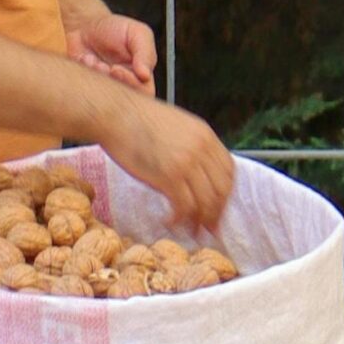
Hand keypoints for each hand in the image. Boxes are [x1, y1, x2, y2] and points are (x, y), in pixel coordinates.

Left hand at [69, 13, 156, 93]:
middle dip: (111, 81)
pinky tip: (85, 58)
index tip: (117, 68)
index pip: (144, 92)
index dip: (131, 84)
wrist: (87, 24)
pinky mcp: (88, 84)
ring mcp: (105, 86)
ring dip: (97, 76)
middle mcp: (124, 83)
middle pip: (124, 97)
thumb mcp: (138, 33)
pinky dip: (84, 71)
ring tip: (93, 60)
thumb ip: (145, 53)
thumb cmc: (116, 29)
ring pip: (104, 94)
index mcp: (141, 74)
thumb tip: (146, 75)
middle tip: (104, 67)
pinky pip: (86, 89)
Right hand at [101, 96, 235, 230]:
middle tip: (209, 227)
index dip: (226, 194)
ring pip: (205, 202)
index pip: (229, 171)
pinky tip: (170, 221)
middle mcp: (201, 149)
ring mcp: (186, 163)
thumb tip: (196, 172)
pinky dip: (179, 219)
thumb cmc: (137, 119)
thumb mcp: (177, 126)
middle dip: (216, 213)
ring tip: (190, 230)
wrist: (114, 113)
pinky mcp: (168, 176)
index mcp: (205, 135)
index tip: (219, 207)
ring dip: (199, 221)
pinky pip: (183, 206)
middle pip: (221, 190)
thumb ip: (191, 146)